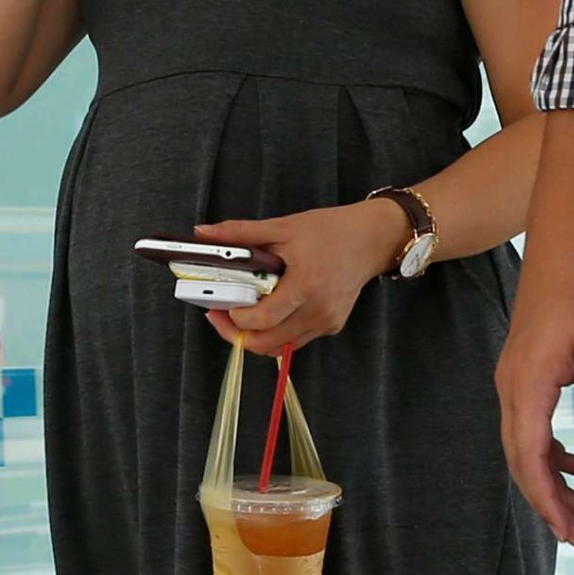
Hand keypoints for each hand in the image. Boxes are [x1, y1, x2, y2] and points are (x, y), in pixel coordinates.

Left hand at [195, 200, 407, 355]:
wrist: (372, 239)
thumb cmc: (330, 231)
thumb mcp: (282, 226)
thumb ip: (240, 233)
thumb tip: (202, 233)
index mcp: (305, 285)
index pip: (262, 320)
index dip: (234, 319)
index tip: (220, 305)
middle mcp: (318, 310)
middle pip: (266, 344)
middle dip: (238, 335)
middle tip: (223, 314)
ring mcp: (326, 322)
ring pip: (279, 347)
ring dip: (257, 336)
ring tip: (244, 312)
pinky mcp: (331, 326)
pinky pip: (295, 340)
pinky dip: (278, 331)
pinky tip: (274, 308)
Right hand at [495, 248, 573, 544]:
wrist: (562, 246)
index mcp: (527, 384)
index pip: (530, 457)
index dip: (547, 498)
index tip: (568, 529)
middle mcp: (511, 385)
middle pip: (521, 457)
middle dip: (547, 497)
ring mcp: (513, 378)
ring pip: (524, 442)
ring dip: (550, 475)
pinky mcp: (523, 370)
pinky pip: (530, 421)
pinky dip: (551, 447)